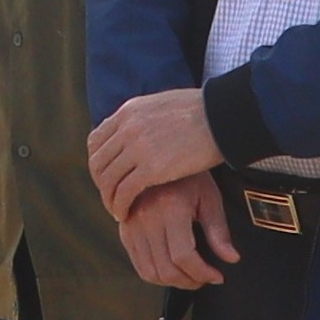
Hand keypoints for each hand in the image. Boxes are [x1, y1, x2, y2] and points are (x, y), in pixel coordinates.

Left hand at [87, 87, 229, 214]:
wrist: (223, 116)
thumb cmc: (204, 112)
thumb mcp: (163, 105)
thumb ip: (144, 118)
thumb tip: (140, 128)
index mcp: (129, 111)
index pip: (96, 141)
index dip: (98, 163)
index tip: (107, 177)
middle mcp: (127, 128)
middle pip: (98, 163)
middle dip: (101, 184)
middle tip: (111, 197)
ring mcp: (137, 147)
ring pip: (108, 180)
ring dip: (109, 199)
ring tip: (117, 210)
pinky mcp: (152, 168)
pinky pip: (124, 192)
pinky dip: (120, 206)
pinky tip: (126, 214)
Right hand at [117, 177, 239, 288]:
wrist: (158, 156)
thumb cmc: (188, 175)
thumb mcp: (209, 197)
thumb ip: (219, 231)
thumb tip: (231, 259)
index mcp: (170, 208)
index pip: (184, 256)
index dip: (203, 273)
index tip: (217, 276)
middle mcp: (146, 218)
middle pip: (166, 268)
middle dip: (189, 281)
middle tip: (205, 279)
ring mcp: (132, 225)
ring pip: (150, 271)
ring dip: (172, 282)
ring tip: (189, 276)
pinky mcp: (125, 230)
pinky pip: (138, 263)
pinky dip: (155, 274)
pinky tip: (171, 269)